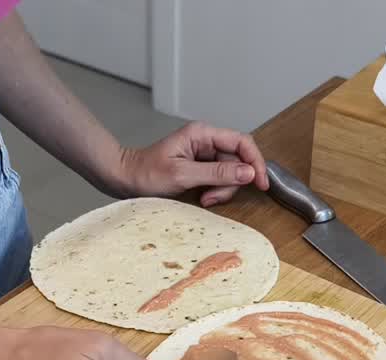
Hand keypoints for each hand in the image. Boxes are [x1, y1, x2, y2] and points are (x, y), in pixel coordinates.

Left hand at [113, 121, 268, 206]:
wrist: (124, 180)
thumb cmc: (146, 174)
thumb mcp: (183, 175)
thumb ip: (217, 174)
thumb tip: (248, 173)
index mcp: (202, 134)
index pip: (242, 142)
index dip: (255, 162)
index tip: (261, 183)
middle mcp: (206, 141)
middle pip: (238, 161)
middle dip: (231, 182)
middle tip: (213, 198)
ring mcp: (204, 155)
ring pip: (230, 173)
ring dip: (222, 190)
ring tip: (203, 199)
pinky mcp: (200, 168)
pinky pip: (219, 180)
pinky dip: (214, 192)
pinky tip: (201, 198)